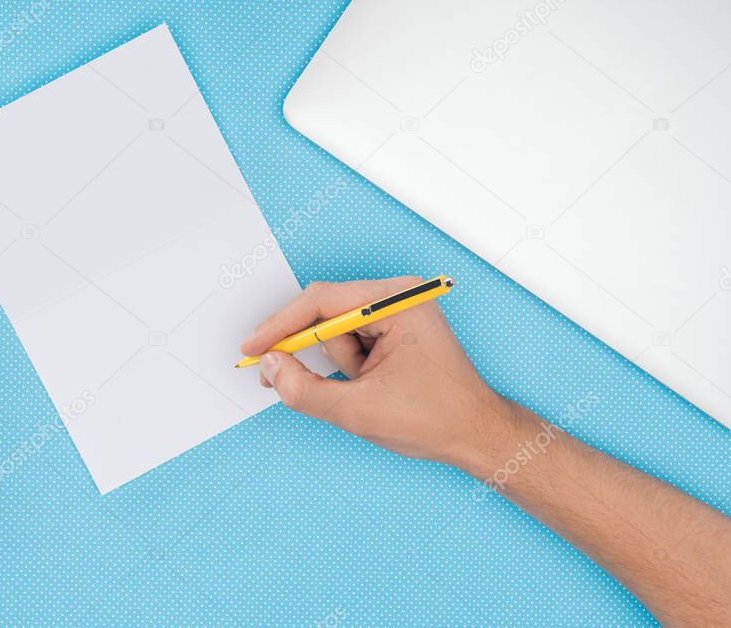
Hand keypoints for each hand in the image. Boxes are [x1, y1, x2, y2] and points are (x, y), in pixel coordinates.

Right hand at [240, 277, 515, 467]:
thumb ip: (304, 389)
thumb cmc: (435, 419)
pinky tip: (369, 387)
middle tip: (283, 378)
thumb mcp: (358, 411)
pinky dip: (350, 367)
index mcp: (396, 302)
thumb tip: (271, 367)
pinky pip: (353, 341)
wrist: (477, 435)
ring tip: (366, 392)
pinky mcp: (397, 328)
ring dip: (340, 366)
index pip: (321, 302)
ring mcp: (399, 310)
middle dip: (313, 353)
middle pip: (327, 314)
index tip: (253, 349)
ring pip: (337, 331)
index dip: (279, 326)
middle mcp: (398, 296)